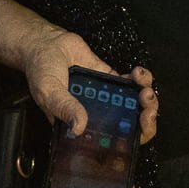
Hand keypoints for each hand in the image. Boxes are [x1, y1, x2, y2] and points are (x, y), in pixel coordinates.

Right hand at [20, 24, 159, 143]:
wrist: (45, 43)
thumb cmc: (41, 71)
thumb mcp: (49, 92)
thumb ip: (65, 107)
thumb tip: (79, 126)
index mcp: (82, 127)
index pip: (110, 144)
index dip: (131, 142)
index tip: (140, 128)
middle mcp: (97, 115)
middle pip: (131, 126)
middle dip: (147, 117)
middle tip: (147, 104)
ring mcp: (106, 98)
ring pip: (135, 106)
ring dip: (147, 97)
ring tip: (143, 86)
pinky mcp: (110, 79)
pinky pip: (132, 84)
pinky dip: (141, 79)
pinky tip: (136, 73)